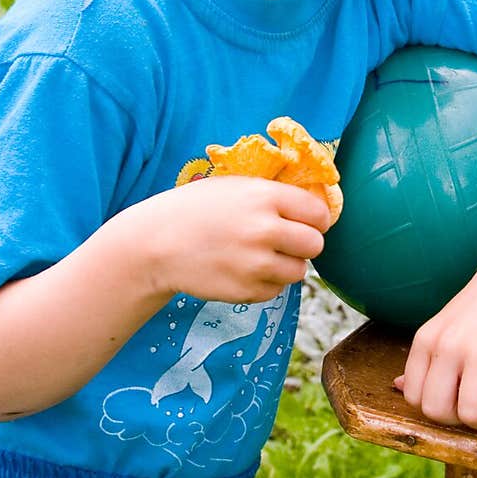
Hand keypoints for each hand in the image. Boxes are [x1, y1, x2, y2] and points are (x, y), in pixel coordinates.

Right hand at [134, 176, 330, 304]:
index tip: (306, 221)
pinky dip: (267, 283)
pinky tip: (244, 269)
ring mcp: (256, 264)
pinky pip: (275, 290)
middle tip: (287, 241)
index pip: (319, 214)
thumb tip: (317, 208)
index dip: (315, 219)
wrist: (157, 243)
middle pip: (315, 244)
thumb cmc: (197, 208)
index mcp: (266, 197)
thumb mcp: (237, 186)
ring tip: (261, 255)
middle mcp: (265, 230)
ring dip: (287, 265)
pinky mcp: (246, 291)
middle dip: (305, 243)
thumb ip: (276, 195)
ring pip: (299, 271)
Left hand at [393, 265, 476, 430]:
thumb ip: (423, 359)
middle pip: (437, 411)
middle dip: (459, 421)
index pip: (414, 398)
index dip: (437, 409)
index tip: (456, 399)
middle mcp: (448, 345)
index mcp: (427, 340)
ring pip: (471, 414)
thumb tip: (397, 387)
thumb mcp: (443, 327)